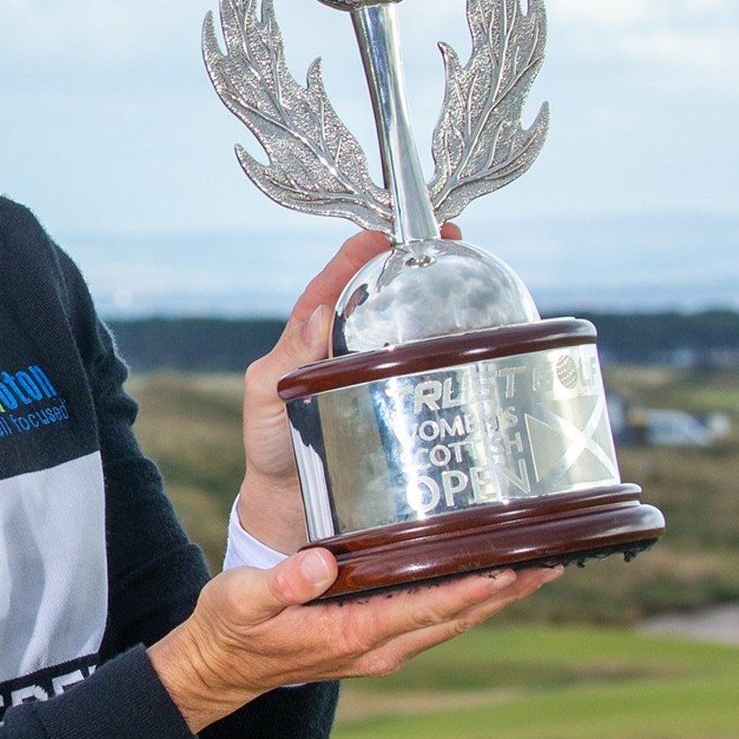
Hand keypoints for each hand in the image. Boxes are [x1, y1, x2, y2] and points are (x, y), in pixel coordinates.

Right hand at [149, 549, 559, 732]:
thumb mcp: (242, 601)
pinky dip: (464, 602)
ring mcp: (376, 649)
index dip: (474, 588)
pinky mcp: (371, 641)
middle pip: (455, 618)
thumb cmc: (227, 631)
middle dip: (504, 592)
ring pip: (449, 622)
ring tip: (535, 569)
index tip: (516, 567)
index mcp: (352, 634)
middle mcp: (375, 648)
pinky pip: (431, 621)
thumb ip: (282, 583)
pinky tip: (480, 582)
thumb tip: (322, 564)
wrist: (215, 672)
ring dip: (493, 598)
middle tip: (553, 562)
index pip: (427, 608)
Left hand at [236, 221, 461, 551]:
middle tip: (449, 243)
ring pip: (407, 329)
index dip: (360, 251)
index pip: (336, 281)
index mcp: (308, 338)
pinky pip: (421, 372)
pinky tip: (472, 347)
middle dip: (412, 264)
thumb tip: (318, 312)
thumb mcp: (267, 397)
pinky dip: (446, 354)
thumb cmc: (272, 449)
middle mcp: (345, 350)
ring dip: (436, 302)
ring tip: (470, 279)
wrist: (292, 507)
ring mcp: (372, 378)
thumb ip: (286, 358)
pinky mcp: (395, 406)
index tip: (388, 231)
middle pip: (380, 296)